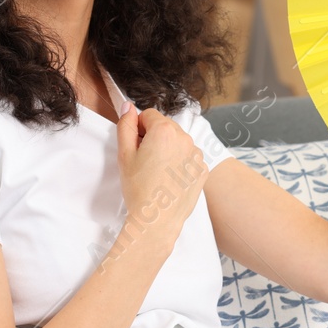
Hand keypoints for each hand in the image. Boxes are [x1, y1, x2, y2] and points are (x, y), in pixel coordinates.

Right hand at [115, 101, 206, 239]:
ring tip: (157, 173)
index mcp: (165, 131)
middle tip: (144, 162)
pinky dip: (180, 163)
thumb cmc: (139, 189)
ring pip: (178, 142)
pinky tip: (169, 179)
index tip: (136, 147)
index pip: (149, 115)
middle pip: (165, 127)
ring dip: (168, 150)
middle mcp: (185, 138)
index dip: (139, 129)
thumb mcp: (124, 154)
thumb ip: (126, 125)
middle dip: (154, 138)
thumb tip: (128, 107)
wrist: (157, 220)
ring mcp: (197, 154)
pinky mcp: (203, 169)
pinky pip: (189, 157)